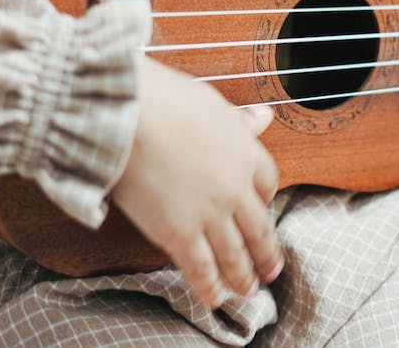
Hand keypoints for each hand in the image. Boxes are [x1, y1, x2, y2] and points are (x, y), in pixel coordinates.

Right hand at [111, 56, 283, 308]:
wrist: (126, 113)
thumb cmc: (162, 99)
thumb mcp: (210, 103)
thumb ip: (238, 120)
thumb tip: (265, 116)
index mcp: (245, 152)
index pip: (268, 183)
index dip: (266, 200)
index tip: (263, 209)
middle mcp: (235, 187)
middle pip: (259, 227)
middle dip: (266, 253)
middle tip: (272, 270)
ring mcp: (211, 213)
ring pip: (235, 253)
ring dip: (243, 276)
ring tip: (248, 291)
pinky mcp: (180, 233)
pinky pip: (201, 267)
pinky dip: (210, 286)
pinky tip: (216, 298)